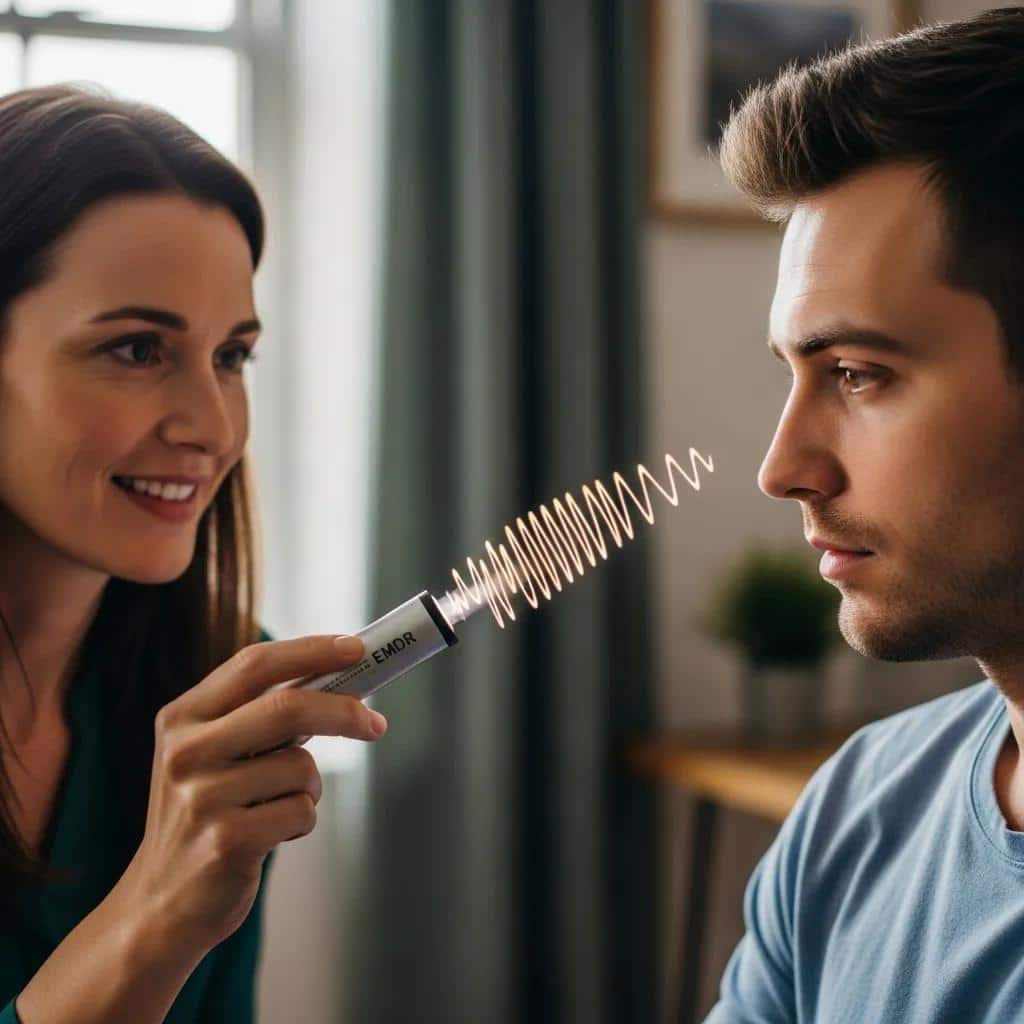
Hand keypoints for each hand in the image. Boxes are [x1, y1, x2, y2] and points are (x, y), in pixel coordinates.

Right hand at [109, 634, 385, 955]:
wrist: (159, 905)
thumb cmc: (205, 815)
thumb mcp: (211, 754)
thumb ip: (259, 716)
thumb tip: (341, 681)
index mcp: (182, 717)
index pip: (255, 665)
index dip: (311, 651)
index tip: (356, 647)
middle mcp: (185, 751)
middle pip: (288, 708)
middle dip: (344, 711)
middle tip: (375, 722)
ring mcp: (203, 797)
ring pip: (301, 766)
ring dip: (310, 787)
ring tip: (278, 806)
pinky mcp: (227, 841)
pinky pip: (301, 811)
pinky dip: (301, 821)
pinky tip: (270, 835)